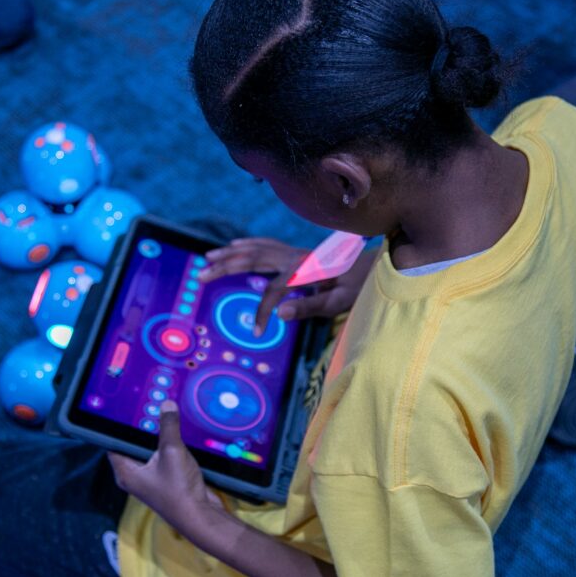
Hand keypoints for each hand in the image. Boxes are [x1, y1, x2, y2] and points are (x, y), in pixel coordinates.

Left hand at [107, 401, 222, 530]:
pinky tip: (178, 431)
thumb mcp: (172, 451)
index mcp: (126, 472)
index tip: (124, 406)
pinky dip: (169, 444)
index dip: (117, 424)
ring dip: (158, 435)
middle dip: (142, 426)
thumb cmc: (178, 490)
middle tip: (149, 403)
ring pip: (151, 448)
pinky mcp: (166, 478)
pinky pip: (164, 455)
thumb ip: (168, 426)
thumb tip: (167, 405)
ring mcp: (151, 477)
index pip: (114, 442)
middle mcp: (135, 475)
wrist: (199, 515)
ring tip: (163, 412)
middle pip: (133, 443)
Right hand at [199, 238, 377, 334]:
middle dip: (225, 267)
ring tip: (208, 258)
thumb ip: (309, 307)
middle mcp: (295, 257)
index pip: (273, 291)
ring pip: (256, 249)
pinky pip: (266, 245)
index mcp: (304, 271)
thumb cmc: (360, 285)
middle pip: (253, 259)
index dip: (263, 311)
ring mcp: (295, 252)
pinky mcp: (297, 252)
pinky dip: (247, 245)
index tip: (259, 331)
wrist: (375, 264)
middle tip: (200, 275)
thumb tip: (279, 313)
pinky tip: (235, 247)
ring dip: (230, 253)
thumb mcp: (340, 301)